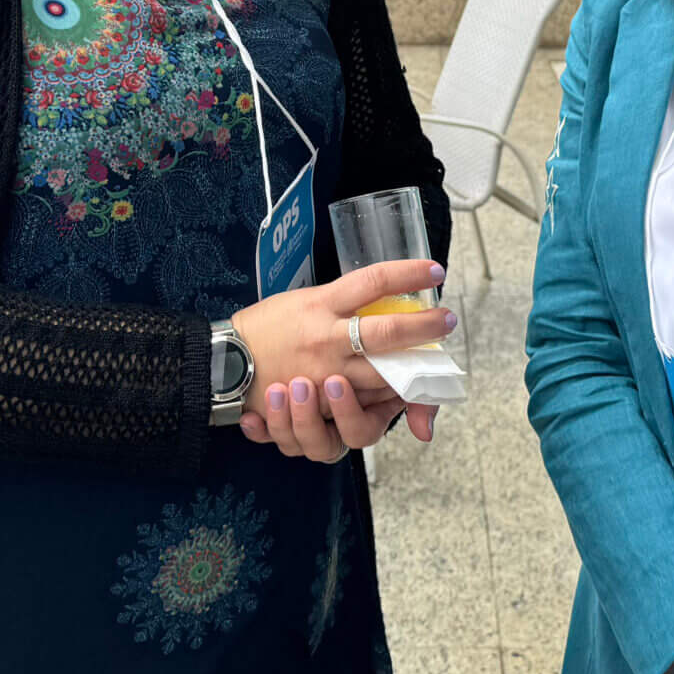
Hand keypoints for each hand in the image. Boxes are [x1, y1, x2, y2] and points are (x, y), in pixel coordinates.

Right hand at [229, 258, 455, 463]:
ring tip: (432, 357)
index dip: (408, 272)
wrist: (227, 362)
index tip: (433, 269)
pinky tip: (402, 388)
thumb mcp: (302, 300)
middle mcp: (327, 337)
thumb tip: (379, 298)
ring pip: (381, 374)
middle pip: (387, 331)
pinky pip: (362, 404)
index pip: (373, 281)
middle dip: (424, 326)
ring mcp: (326, 372)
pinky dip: (385, 397)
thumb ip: (339, 302)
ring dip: (414, 367)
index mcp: (321, 304)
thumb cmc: (266, 326)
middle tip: (446, 319)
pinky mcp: (322, 402)